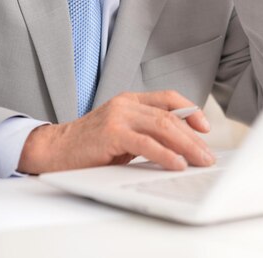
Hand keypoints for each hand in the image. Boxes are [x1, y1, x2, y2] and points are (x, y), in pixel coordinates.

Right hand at [17, 90, 213, 174]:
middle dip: (193, 136)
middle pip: (169, 115)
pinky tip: (177, 164)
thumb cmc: (90, 145)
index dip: (190, 110)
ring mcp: (119, 116)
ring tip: (200, 160)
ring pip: (163, 126)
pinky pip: (146, 143)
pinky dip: (165, 154)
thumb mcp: (123, 132)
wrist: (55, 149)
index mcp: (130, 100)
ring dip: (186, 145)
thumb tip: (180, 145)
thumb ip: (145, 131)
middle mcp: (126, 103)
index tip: (205, 128)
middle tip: (207, 155)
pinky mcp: (112, 133)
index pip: (168, 98)